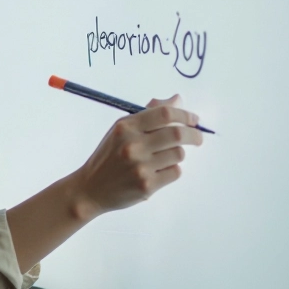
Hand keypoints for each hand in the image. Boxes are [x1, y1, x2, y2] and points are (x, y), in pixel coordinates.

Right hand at [71, 95, 203, 220]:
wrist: (91, 188)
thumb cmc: (108, 157)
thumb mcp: (120, 130)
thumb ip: (148, 115)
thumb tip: (177, 99)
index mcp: (125, 127)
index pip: (164, 114)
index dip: (184, 115)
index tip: (193, 119)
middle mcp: (133, 145)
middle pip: (178, 134)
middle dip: (194, 135)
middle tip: (197, 138)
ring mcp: (140, 166)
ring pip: (179, 154)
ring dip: (177, 154)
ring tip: (165, 158)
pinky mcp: (147, 185)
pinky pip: (175, 172)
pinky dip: (172, 170)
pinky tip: (158, 171)